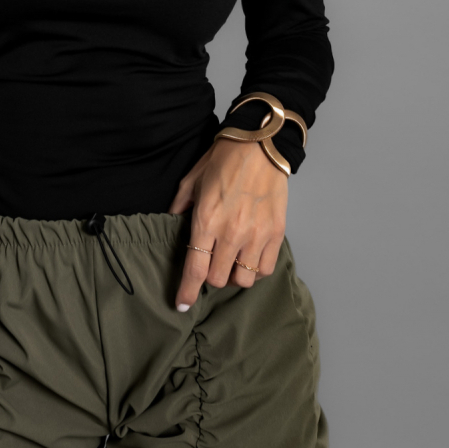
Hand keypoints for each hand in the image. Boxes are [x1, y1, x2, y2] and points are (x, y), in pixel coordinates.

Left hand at [167, 137, 287, 310]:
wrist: (261, 144)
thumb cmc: (224, 158)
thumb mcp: (192, 180)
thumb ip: (180, 206)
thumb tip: (172, 222)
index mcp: (206, 221)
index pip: (195, 270)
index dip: (187, 292)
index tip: (183, 304)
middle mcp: (231, 233)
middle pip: (218, 279)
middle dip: (211, 276)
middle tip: (211, 263)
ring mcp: (256, 235)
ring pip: (244, 279)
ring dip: (235, 274)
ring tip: (233, 260)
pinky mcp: (276, 233)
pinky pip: (265, 268)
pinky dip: (256, 268)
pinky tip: (250, 256)